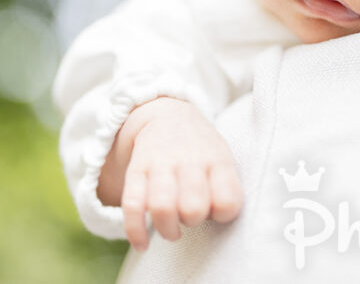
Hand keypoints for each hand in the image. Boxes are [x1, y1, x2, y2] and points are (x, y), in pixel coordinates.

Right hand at [98, 96, 242, 250]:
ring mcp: (161, 164)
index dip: (223, 214)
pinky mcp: (136, 170)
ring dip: (167, 229)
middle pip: (193, 207)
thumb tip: (218, 219)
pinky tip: (142, 244)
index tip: (217, 210)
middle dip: (192, 220)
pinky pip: (132, 205)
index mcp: (216, 160)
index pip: (227, 200)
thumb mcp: (222, 158)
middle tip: (191, 216)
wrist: (166, 115)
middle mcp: (189, 161)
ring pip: (162, 207)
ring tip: (171, 231)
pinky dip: (135, 231)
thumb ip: (226, 188)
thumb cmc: (201, 150)